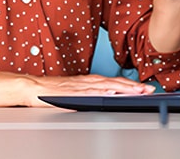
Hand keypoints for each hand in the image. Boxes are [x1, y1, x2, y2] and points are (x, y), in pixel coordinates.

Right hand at [24, 73, 154, 106]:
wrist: (31, 87)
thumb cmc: (51, 90)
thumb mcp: (75, 91)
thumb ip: (90, 93)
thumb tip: (108, 97)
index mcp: (88, 81)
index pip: (114, 82)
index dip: (131, 85)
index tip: (145, 88)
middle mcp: (86, 82)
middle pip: (114, 83)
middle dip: (132, 87)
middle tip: (149, 90)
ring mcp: (79, 87)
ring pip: (105, 87)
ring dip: (122, 89)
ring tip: (137, 92)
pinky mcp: (70, 93)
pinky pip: (88, 93)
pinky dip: (100, 93)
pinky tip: (111, 95)